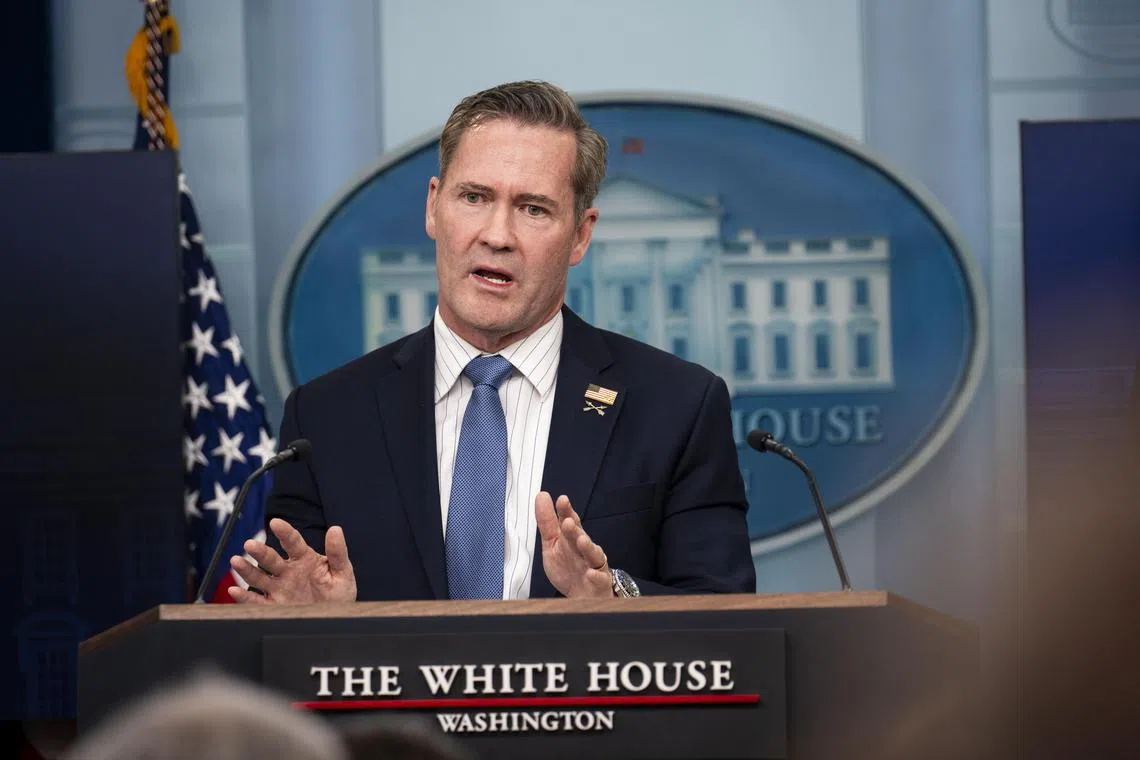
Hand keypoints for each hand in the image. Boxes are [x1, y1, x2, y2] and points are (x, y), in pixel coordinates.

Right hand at [228, 517, 356, 603]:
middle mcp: (288, 571)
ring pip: (259, 577)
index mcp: (304, 559)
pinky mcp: (274, 606)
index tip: (276, 522)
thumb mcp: (342, 572)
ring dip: (247, 569)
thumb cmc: (338, 593)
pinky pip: (256, 601)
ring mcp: (279, 588)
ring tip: (235, 561)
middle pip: (271, 559)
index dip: (284, 532)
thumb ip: (338, 552)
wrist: (335, 617)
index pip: (293, 542)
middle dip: (260, 551)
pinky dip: (244, 597)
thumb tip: (336, 529)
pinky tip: (234, 591)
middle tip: (250, 544)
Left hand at [535, 492, 613, 598]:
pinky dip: (597, 576)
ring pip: (593, 555)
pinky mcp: (600, 583)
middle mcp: (584, 549)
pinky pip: (600, 579)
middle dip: (575, 530)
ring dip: (588, 547)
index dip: (566, 512)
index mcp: (572, 539)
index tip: (562, 500)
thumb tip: (541, 495)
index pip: (571, 522)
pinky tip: (591, 573)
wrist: (583, 596)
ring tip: (582, 540)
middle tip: (567, 522)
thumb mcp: (552, 544)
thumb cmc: (569, 567)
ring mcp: (594, 566)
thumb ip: (547, 521)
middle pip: (580, 537)